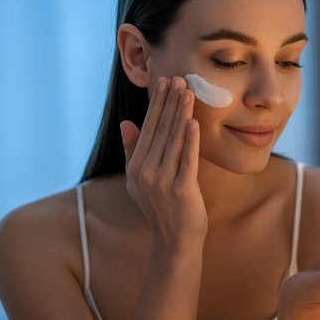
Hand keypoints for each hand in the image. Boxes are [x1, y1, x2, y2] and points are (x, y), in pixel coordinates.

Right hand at [121, 76, 206, 246]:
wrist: (175, 242)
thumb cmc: (162, 209)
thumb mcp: (140, 180)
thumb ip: (133, 151)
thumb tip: (125, 122)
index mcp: (135, 167)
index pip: (148, 128)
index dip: (157, 104)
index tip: (164, 82)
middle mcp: (145, 173)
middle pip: (161, 130)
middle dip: (170, 102)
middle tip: (179, 78)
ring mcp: (163, 182)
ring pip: (174, 140)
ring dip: (181, 114)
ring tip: (189, 92)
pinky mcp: (181, 191)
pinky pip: (187, 160)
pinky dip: (191, 141)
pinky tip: (194, 122)